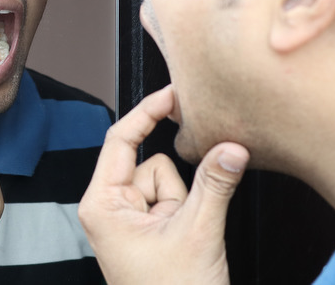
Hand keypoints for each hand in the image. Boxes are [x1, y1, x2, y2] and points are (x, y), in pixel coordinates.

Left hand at [78, 85, 248, 284]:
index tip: (174, 93)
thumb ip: (214, 183)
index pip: (120, 140)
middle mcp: (109, 207)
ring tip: (184, 239)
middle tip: (185, 220)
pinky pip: (175, 199)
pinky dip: (188, 212)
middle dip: (176, 186)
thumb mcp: (197, 232)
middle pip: (150, 162)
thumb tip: (233, 146)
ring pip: (168, 180)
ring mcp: (129, 219)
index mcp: (101, 204)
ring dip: (185, 204)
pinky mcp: (149, 228)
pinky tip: (187, 241)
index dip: (147, 111)